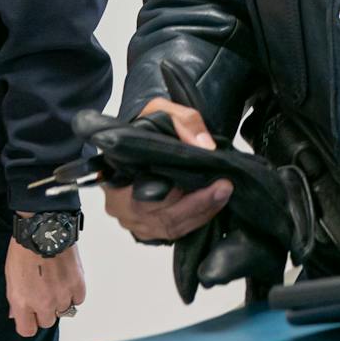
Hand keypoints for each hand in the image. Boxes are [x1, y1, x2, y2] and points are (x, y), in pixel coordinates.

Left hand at [6, 238, 85, 337]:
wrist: (44, 229)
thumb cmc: (24, 249)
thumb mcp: (11, 277)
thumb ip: (15, 300)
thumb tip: (16, 315)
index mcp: (22, 301)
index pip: (27, 330)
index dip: (28, 322)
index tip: (30, 315)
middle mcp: (43, 302)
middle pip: (47, 322)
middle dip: (44, 311)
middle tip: (43, 294)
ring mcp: (62, 294)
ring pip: (64, 311)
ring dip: (60, 301)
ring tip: (55, 283)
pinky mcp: (77, 284)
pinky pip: (78, 299)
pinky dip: (73, 293)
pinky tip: (66, 281)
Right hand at [99, 98, 231, 243]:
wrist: (140, 135)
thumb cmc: (146, 124)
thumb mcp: (162, 109)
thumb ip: (185, 123)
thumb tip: (206, 146)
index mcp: (114, 176)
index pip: (145, 196)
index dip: (179, 195)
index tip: (213, 182)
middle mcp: (118, 204)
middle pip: (161, 217)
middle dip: (198, 205)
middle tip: (225, 187)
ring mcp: (131, 220)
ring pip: (170, 228)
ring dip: (201, 213)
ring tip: (224, 193)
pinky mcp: (146, 227)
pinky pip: (173, 231)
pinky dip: (196, 219)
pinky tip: (213, 204)